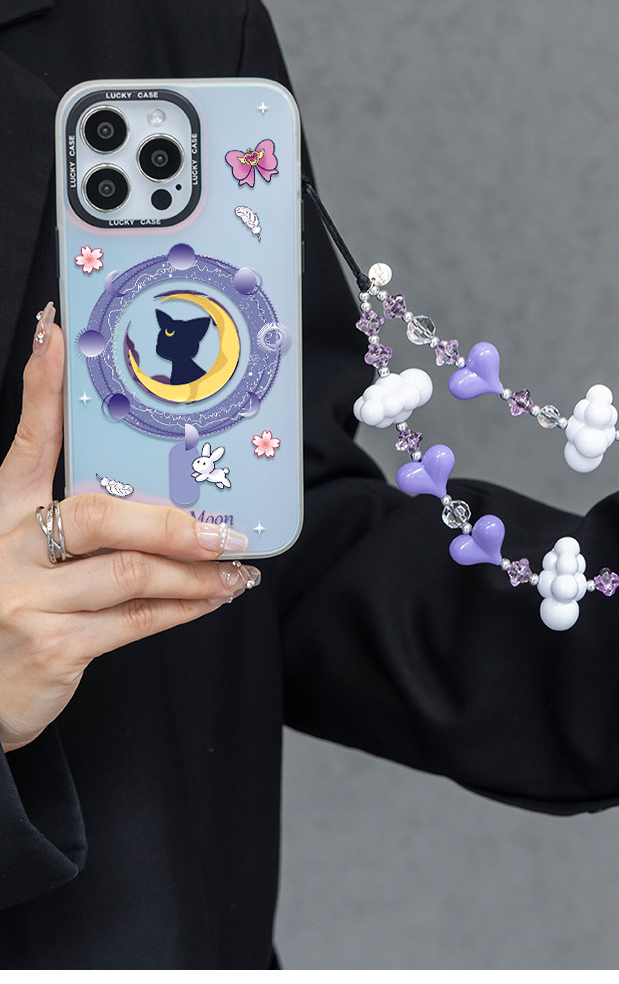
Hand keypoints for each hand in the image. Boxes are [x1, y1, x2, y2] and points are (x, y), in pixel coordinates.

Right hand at [0, 305, 259, 752]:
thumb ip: (68, 524)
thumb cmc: (10, 615)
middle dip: (170, 520)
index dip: (42, 389)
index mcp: (1, 515)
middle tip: (221, 527)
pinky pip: (136, 621)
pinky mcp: (53, 646)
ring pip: (131, 571)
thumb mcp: (23, 556)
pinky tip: (211, 598)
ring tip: (231, 565)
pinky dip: (184, 608)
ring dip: (193, 570)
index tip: (57, 337)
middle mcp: (9, 549)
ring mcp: (27, 600)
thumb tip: (152, 501)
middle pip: (98, 514)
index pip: (27, 443)